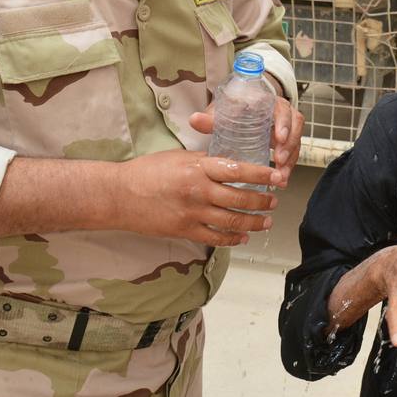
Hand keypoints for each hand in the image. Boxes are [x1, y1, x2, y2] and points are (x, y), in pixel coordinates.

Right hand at [110, 149, 281, 247]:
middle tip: (274, 200)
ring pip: (232, 222)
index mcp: (197, 168)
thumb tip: (229, 162)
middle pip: (240, 199)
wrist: (119, 195)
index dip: (262, 175)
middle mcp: (198, 191)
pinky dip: (232, 239)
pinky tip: (242, 237)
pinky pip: (215, 238)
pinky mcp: (184, 231)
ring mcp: (192, 214)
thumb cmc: (146, 172)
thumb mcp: (179, 157)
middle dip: (262, 201)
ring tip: (265, 221)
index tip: (277, 176)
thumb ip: (205, 161)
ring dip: (253, 222)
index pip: (238, 170)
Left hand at [189, 92, 304, 185]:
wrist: (242, 107)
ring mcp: (285, 126)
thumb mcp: (223, 111)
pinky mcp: (285, 140)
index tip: (278, 138)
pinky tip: (282, 179)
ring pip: (296, 140)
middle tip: (280, 160)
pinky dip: (289, 166)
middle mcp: (281, 112)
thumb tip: (194, 120)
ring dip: (291, 158)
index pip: (282, 109)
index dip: (283, 123)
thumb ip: (210, 118)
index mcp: (268, 102)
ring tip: (281, 175)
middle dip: (289, 144)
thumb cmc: (234, 108)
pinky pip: (293, 152)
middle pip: (295, 125)